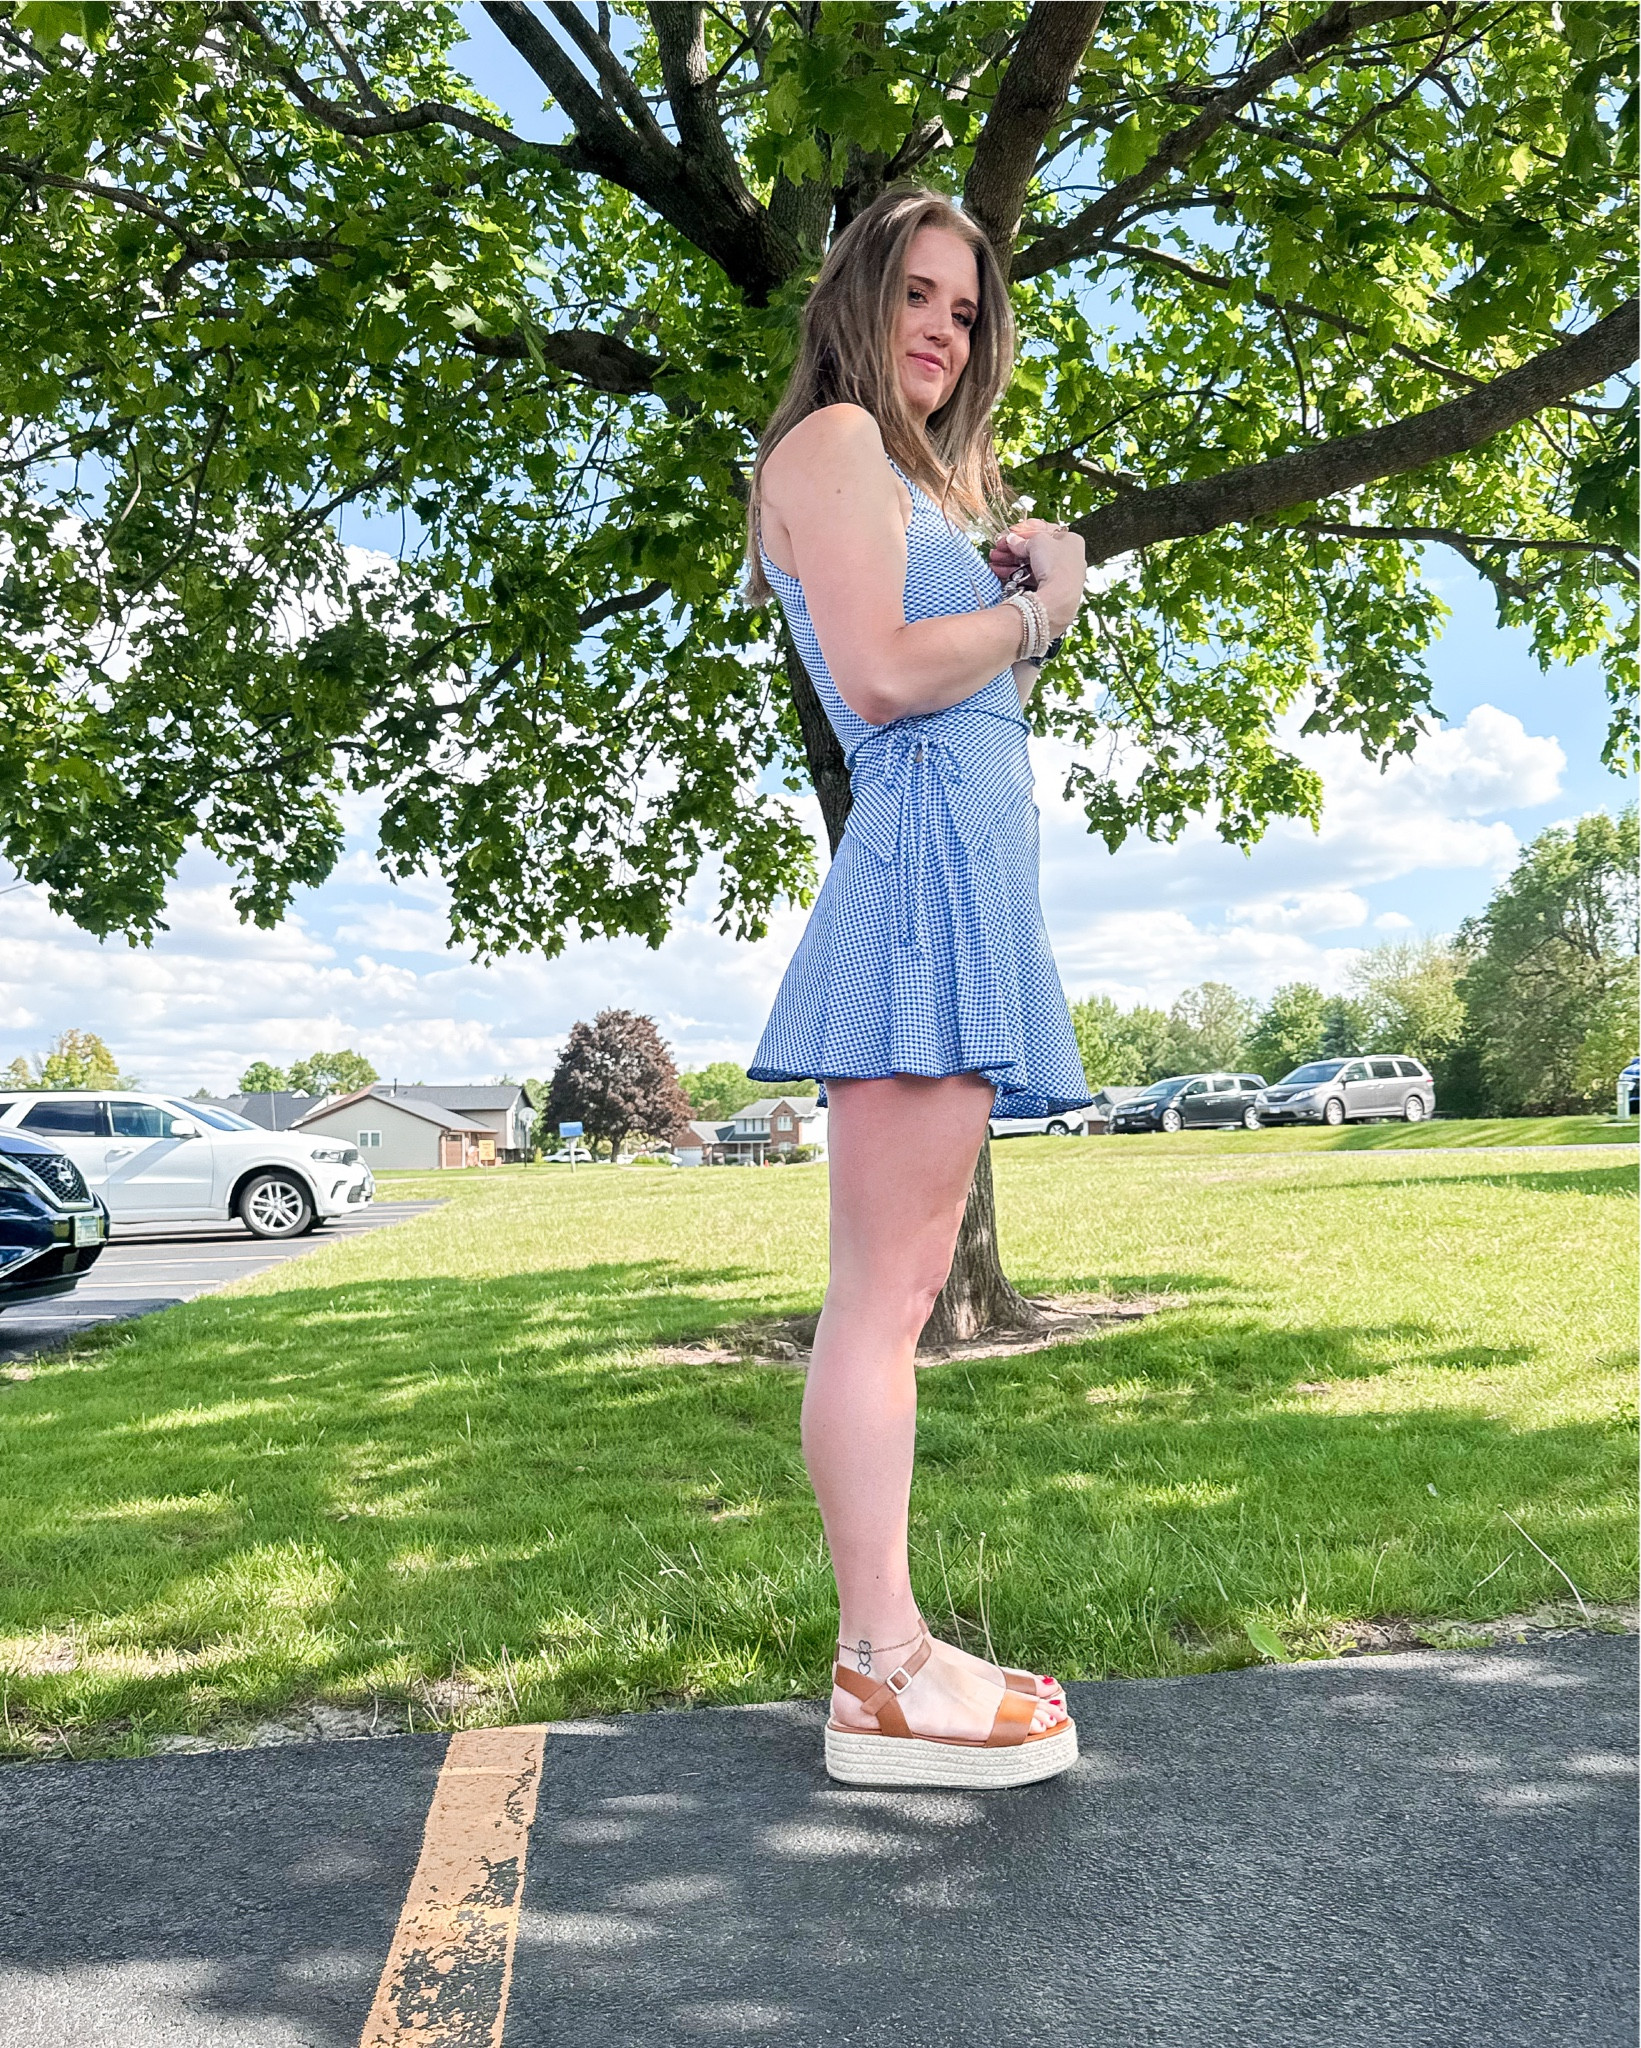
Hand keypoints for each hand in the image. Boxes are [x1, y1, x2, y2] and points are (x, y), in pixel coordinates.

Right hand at [988, 518, 1085, 635]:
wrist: (1059, 599)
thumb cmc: (1056, 565)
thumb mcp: (1038, 541)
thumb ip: (1023, 540)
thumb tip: (1012, 540)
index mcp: (1072, 540)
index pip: (1045, 531)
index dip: (1025, 530)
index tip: (1011, 532)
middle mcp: (1068, 558)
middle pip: (1036, 549)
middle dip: (1014, 548)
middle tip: (999, 546)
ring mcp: (1059, 576)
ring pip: (1031, 564)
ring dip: (1010, 561)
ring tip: (995, 560)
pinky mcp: (1050, 591)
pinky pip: (1030, 579)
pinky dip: (1015, 574)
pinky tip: (1001, 572)